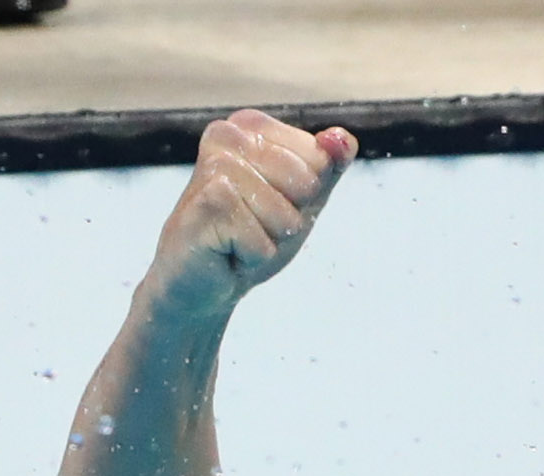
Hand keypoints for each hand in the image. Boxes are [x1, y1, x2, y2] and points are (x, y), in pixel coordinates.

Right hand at [143, 111, 356, 319]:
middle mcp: (227, 135)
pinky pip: (264, 240)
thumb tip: (343, 139)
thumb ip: (328, 167)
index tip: (271, 204)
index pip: (319, 159)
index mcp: (251, 126)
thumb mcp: (300, 199)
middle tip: (254, 224)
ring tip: (240, 237)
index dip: (306, 195)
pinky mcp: (208, 202)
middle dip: (290, 218)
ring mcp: (214, 166)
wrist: (201, 280)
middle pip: (306, 184)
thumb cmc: (250, 234)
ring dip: (270, 239)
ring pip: (286, 214)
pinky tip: (227, 250)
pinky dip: (254, 256)